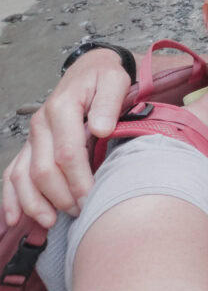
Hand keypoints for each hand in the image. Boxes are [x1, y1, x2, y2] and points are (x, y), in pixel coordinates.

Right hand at [2, 50, 130, 227]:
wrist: (89, 70)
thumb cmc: (103, 78)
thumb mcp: (114, 80)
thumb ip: (108, 102)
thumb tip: (101, 127)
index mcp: (62, 108)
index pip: (67, 152)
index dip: (79, 180)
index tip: (92, 198)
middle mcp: (41, 124)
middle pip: (43, 170)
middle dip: (62, 196)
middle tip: (82, 211)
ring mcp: (32, 136)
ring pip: (23, 176)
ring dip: (35, 203)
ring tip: (53, 221)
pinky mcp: (29, 146)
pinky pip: (12, 173)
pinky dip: (11, 198)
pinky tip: (16, 218)